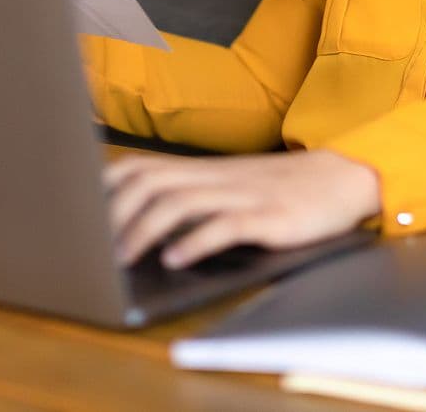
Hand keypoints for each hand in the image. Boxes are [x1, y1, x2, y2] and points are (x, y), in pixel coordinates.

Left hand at [104, 149, 381, 268]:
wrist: (343, 179)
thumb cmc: (282, 189)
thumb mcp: (232, 185)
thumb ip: (194, 195)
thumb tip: (145, 218)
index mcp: (204, 171)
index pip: (142, 166)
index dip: (107, 185)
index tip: (82, 211)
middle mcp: (216, 178)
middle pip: (151, 184)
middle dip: (116, 214)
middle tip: (97, 249)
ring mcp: (242, 195)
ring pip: (179, 203)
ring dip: (145, 230)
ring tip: (125, 258)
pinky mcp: (268, 217)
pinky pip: (225, 226)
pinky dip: (195, 243)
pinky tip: (176, 260)